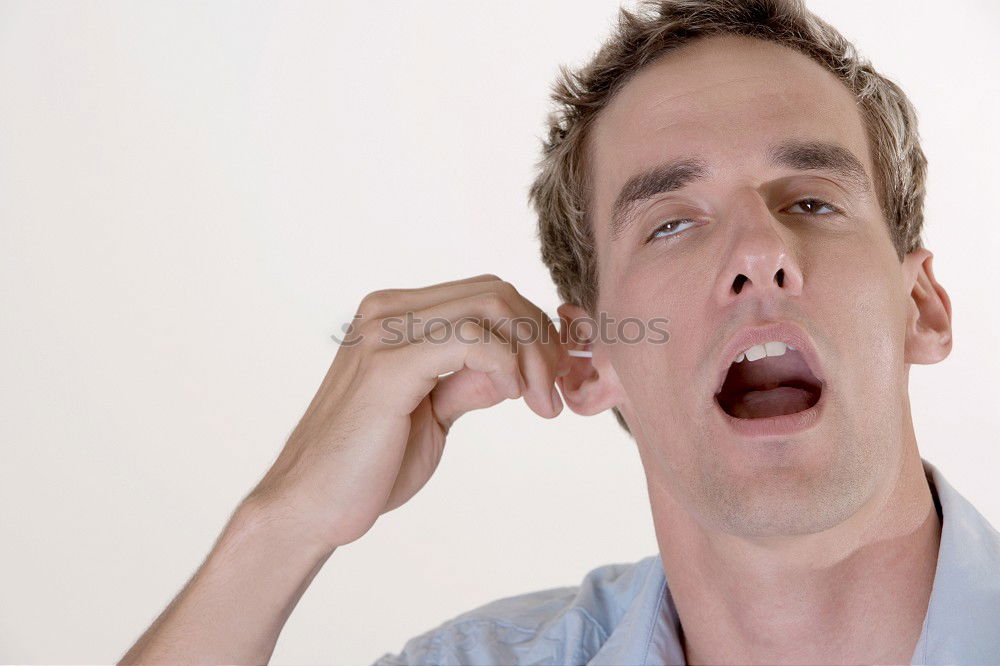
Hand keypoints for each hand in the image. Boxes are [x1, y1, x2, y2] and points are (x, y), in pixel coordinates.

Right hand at [244, 274, 570, 551]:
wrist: (313, 505)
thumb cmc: (370, 464)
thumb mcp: (434, 412)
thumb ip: (468, 380)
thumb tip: (514, 366)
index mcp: (395, 315)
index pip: (486, 295)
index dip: (533, 329)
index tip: (554, 378)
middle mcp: (387, 311)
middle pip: (496, 292)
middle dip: (541, 339)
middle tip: (554, 394)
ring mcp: (383, 332)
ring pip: (490, 305)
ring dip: (533, 354)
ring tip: (540, 403)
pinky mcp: (387, 366)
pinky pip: (471, 339)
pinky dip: (507, 363)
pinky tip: (513, 396)